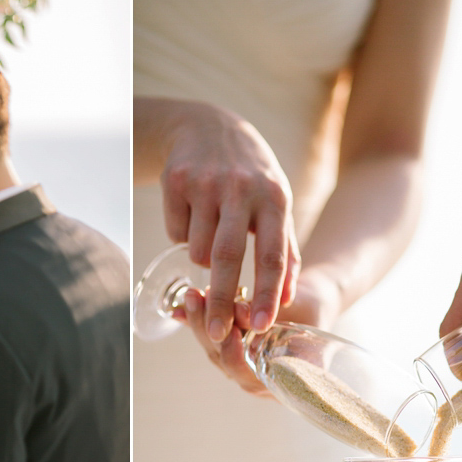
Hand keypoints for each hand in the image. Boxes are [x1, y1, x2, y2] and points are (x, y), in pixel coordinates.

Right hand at [158, 101, 299, 341]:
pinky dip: (183, 236)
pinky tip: (192, 214)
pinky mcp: (176, 180)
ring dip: (202, 260)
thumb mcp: (277, 203)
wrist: (209, 126)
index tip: (262, 326)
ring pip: (197, 250)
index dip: (267, 294)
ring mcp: (206, 183)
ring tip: (210, 235)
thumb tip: (286, 300)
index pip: (273, 256)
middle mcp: (241, 189)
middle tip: (219, 334)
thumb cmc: (251, 177)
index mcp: (275, 199)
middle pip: (229, 258)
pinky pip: (175, 234)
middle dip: (223, 301)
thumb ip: (285, 251)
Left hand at [179, 268, 344, 395]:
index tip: (230, 330)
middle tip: (200, 299)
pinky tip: (181, 306)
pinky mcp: (229, 353)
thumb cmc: (311, 309)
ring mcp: (241, 368)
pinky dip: (197, 320)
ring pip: (213, 349)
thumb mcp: (293, 308)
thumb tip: (239, 310)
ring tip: (192, 294)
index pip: (247, 375)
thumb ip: (266, 312)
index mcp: (281, 382)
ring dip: (199, 320)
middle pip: (223, 360)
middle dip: (207, 327)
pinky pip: (210, 339)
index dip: (234, 355)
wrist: (310, 303)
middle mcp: (256, 382)